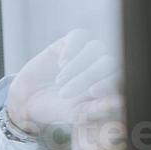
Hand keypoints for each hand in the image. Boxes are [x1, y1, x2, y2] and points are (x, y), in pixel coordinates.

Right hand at [5, 28, 120, 135]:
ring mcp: (86, 52)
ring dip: (77, 66)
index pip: (120, 76)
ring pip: (95, 47)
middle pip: (108, 60)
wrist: (28, 100)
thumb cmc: (57, 110)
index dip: (109, 81)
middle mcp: (100, 65)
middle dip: (87, 76)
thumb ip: (99, 109)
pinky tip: (60, 64)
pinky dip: (71, 49)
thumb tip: (122, 103)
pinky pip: (79, 35)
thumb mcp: (77, 114)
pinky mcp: (70, 42)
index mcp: (107, 83)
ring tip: (60, 82)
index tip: (92, 92)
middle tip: (65, 93)